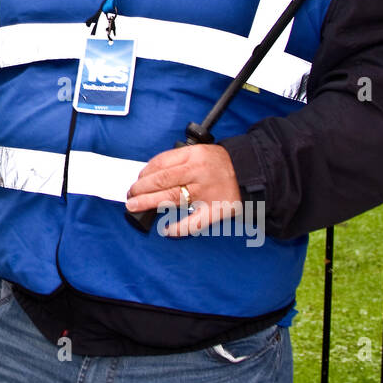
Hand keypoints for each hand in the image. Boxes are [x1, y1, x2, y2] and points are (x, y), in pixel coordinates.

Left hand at [125, 144, 240, 237]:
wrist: (252, 171)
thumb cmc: (221, 163)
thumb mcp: (199, 152)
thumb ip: (178, 161)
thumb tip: (150, 175)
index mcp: (193, 155)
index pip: (161, 163)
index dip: (144, 173)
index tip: (137, 180)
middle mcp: (198, 172)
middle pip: (161, 181)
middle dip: (141, 189)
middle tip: (131, 196)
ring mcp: (207, 192)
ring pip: (171, 198)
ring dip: (149, 203)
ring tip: (135, 206)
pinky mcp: (216, 209)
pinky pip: (194, 222)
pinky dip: (178, 228)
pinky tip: (166, 230)